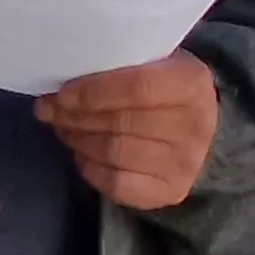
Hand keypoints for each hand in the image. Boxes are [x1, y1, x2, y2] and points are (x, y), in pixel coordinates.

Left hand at [36, 54, 221, 209]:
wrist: (203, 132)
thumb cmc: (166, 90)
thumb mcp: (154, 64)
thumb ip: (118, 66)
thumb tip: (65, 83)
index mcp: (191, 83)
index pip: (137, 87)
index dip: (93, 92)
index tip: (61, 94)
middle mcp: (194, 124)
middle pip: (119, 122)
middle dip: (75, 117)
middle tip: (51, 110)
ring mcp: (185, 161)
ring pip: (112, 152)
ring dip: (78, 140)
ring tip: (66, 128)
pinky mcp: (170, 190)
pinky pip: (116, 183)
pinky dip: (90, 168)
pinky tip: (85, 154)